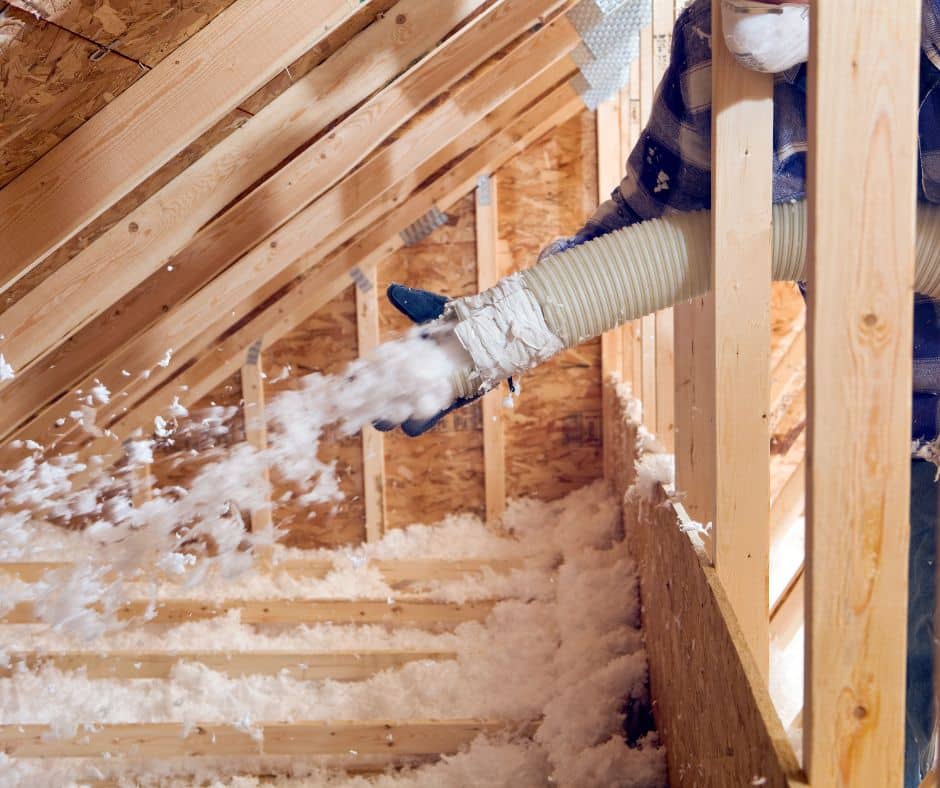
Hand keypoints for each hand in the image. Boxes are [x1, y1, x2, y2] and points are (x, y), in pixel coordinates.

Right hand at [373, 284, 483, 436]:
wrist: (492, 332)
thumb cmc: (462, 318)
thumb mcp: (434, 308)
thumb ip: (414, 303)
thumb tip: (392, 290)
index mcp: (402, 359)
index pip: (372, 373)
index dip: (360, 378)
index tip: (351, 380)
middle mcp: (411, 381)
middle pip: (380, 404)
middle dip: (371, 406)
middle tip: (371, 401)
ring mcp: (427, 395)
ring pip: (400, 418)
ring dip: (393, 416)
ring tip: (393, 409)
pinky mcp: (446, 405)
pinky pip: (426, 420)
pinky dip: (420, 417)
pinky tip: (419, 408)